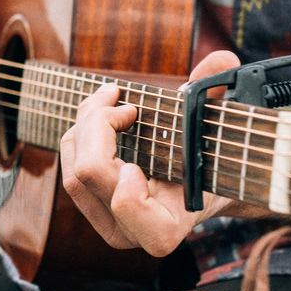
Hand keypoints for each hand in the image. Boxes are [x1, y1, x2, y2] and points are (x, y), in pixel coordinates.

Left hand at [58, 50, 247, 255]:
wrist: (203, 184)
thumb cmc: (212, 157)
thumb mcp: (218, 131)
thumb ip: (217, 94)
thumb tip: (221, 58)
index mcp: (165, 227)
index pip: (128, 208)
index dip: (126, 177)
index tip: (143, 151)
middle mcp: (130, 233)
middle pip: (88, 174)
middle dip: (97, 124)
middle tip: (120, 96)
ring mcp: (106, 222)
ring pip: (72, 169)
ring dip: (85, 123)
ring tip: (111, 96)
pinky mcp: (90, 206)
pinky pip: (69, 165)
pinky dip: (80, 130)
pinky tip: (102, 111)